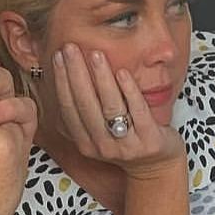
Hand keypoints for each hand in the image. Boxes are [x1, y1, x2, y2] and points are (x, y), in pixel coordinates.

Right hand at [52, 44, 184, 175]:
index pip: (69, 109)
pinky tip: (122, 72)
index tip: (58, 57)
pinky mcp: (149, 141)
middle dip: (76, 73)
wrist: (156, 167)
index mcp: (85, 143)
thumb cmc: (126, 142)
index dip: (61, 82)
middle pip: (85, 105)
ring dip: (101, 78)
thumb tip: (62, 81)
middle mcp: (102, 146)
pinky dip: (129, 90)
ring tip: (96, 54)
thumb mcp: (99, 134)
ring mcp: (126, 145)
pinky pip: (137, 111)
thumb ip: (83, 114)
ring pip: (110, 107)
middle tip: (70, 47)